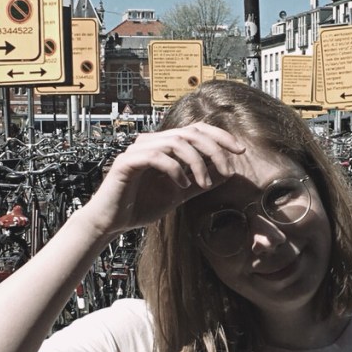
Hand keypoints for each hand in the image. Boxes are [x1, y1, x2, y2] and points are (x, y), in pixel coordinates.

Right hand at [84, 123, 244, 234]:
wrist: (112, 222)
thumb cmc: (141, 206)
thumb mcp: (180, 193)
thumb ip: (199, 181)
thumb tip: (226, 172)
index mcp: (164, 145)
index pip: (196, 130)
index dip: (220, 136)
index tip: (240, 151)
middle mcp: (151, 142)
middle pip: (190, 132)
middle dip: (214, 150)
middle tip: (227, 171)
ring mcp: (138, 150)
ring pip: (176, 142)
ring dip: (197, 163)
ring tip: (203, 184)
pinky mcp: (128, 162)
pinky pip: (157, 157)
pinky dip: (175, 170)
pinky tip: (181, 186)